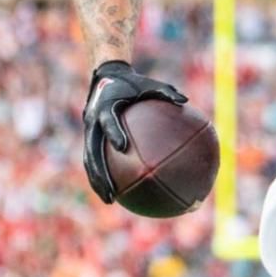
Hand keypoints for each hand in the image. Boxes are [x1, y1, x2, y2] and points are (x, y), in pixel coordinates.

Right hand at [81, 61, 186, 202]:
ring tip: (110, 200)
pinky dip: (102, 176)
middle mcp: (93, 121)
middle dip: (100, 173)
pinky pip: (94, 159)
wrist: (105, 76)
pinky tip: (115, 191)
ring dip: (97, 181)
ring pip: (89, 160)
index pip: (108, 120)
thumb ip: (165, 92)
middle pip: (92, 151)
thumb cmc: (131, 82)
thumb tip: (185, 102)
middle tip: (112, 191)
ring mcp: (89, 131)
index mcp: (105, 105)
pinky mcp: (91, 137)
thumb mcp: (148, 83)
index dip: (114, 133)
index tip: (123, 147)